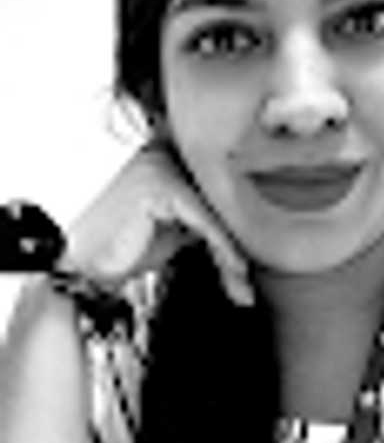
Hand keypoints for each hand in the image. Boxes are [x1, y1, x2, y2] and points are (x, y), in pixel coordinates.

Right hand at [58, 142, 252, 305]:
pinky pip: (202, 219)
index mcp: (168, 164)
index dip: (232, 233)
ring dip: (230, 252)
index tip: (244, 267)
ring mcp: (161, 169)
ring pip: (213, 213)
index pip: (213, 198)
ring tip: (239, 281)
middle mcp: (165, 160)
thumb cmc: (119, 247)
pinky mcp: (159, 186)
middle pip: (216, 204)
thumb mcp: (171, 235)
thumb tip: (235, 235)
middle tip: (244, 282)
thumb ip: (199, 225)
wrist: (79, 262)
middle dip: (234, 246)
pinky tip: (231, 267)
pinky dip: (220, 245)